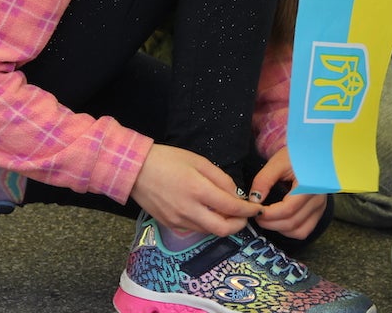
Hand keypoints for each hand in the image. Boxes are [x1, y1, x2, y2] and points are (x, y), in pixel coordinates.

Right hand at [131, 144, 260, 236]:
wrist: (135, 170)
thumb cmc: (168, 160)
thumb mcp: (198, 161)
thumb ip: (220, 178)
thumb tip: (235, 195)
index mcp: (198, 190)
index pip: (231, 207)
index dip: (248, 210)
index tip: (256, 208)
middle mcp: (189, 210)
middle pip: (223, 229)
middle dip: (239, 225)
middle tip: (244, 216)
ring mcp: (179, 221)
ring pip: (209, 231)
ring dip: (222, 224)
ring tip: (225, 211)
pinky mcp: (170, 225)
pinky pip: (195, 229)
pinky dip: (206, 223)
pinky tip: (206, 211)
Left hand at [246, 148, 327, 240]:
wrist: (312, 152)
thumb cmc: (296, 155)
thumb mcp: (278, 162)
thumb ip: (264, 180)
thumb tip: (254, 201)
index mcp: (308, 185)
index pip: (288, 209)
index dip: (269, 215)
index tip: (255, 211)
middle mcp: (317, 198)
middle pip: (292, 222)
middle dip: (270, 223)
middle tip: (256, 215)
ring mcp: (320, 207)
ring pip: (299, 231)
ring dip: (279, 229)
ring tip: (267, 218)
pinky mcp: (318, 212)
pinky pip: (304, 231)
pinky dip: (290, 231)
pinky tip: (280, 221)